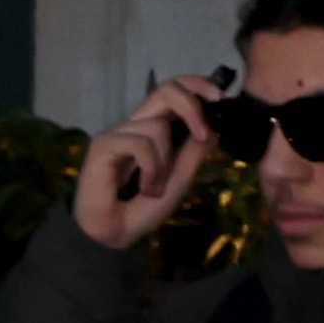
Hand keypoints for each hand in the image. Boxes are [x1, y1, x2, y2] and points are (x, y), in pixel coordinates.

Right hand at [72, 73, 221, 250]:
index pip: (175, 91)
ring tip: (155, 188)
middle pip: (167, 89)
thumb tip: (216, 127)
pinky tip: (144, 187)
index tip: (220, 98)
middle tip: (204, 133)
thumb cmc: (142, 210)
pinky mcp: (103, 145)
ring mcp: (118, 133)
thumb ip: (194, 153)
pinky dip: (150, 168)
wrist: (114, 236)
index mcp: (154, 128)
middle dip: (192, 105)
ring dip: (165, 162)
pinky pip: (141, 144)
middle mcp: (136, 125)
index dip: (197, 86)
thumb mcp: (179, 180)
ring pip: (158, 127)